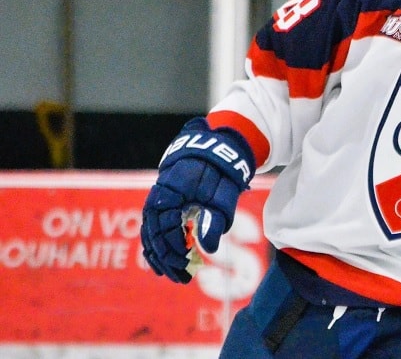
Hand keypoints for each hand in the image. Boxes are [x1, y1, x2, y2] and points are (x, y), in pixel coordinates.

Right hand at [140, 118, 254, 282]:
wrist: (213, 149)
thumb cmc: (220, 172)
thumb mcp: (223, 194)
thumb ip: (215, 219)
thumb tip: (208, 249)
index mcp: (170, 194)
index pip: (166, 230)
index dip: (174, 251)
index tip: (187, 267)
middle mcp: (158, 198)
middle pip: (154, 236)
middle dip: (167, 260)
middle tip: (182, 279)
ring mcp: (157, 200)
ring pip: (150, 234)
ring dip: (160, 257)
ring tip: (173, 276)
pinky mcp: (161, 204)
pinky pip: (152, 229)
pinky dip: (156, 246)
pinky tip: (161, 264)